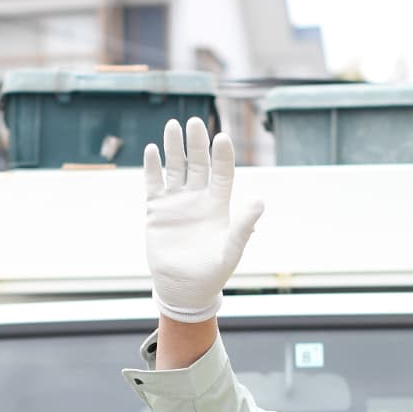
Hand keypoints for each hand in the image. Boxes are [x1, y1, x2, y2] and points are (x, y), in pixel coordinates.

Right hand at [143, 117, 262, 323]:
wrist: (184, 288)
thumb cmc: (213, 272)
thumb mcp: (231, 250)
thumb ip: (243, 226)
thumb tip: (260, 201)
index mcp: (219, 204)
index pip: (222, 172)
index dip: (222, 155)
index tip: (221, 138)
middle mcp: (198, 197)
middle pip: (198, 163)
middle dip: (196, 143)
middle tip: (193, 123)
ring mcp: (177, 201)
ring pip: (175, 167)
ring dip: (173, 147)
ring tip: (172, 125)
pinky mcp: (157, 210)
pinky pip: (154, 183)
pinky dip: (152, 167)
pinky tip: (152, 150)